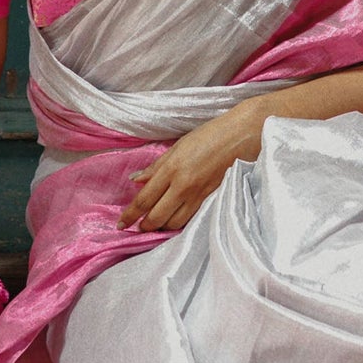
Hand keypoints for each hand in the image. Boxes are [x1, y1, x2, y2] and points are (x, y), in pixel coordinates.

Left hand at [119, 102, 265, 231]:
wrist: (241, 136)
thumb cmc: (210, 135)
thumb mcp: (179, 145)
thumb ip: (156, 165)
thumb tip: (136, 179)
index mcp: (172, 168)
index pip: (144, 199)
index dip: (130, 214)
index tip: (121, 224)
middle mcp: (183, 185)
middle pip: (156, 216)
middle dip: (144, 225)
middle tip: (136, 227)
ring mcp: (198, 195)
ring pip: (173, 223)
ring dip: (161, 227)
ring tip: (155, 224)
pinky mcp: (210, 200)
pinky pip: (189, 219)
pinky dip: (178, 223)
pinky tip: (173, 220)